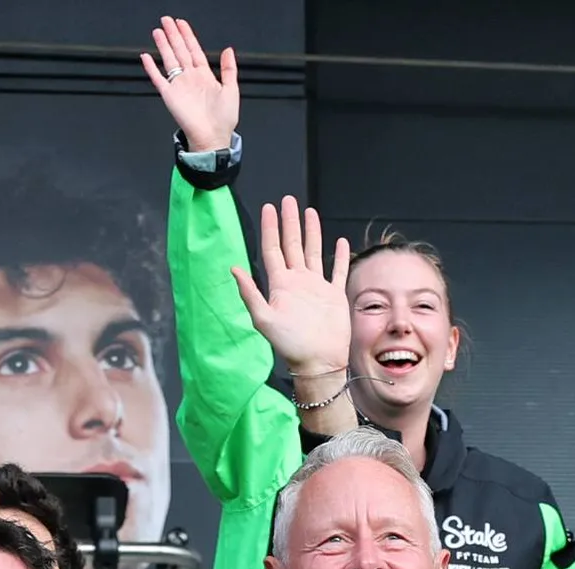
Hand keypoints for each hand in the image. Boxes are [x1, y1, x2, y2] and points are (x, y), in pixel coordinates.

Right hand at [140, 14, 238, 154]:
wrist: (212, 138)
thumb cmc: (223, 119)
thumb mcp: (231, 90)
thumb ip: (229, 69)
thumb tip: (228, 49)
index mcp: (205, 75)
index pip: (194, 50)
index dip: (188, 36)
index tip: (181, 23)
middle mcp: (190, 78)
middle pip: (180, 50)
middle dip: (173, 35)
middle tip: (166, 20)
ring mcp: (179, 85)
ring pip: (169, 60)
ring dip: (163, 46)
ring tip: (158, 31)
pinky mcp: (169, 96)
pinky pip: (158, 79)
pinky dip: (151, 68)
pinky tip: (146, 57)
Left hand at [233, 197, 351, 386]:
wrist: (318, 362)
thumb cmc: (290, 345)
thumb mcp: (264, 319)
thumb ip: (250, 293)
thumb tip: (234, 268)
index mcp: (280, 285)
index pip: (273, 249)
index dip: (270, 228)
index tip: (269, 207)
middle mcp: (297, 282)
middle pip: (292, 244)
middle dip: (290, 222)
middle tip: (288, 200)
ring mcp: (316, 287)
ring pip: (313, 252)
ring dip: (311, 232)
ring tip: (309, 212)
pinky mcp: (334, 295)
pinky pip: (338, 271)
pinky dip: (339, 256)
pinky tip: (338, 242)